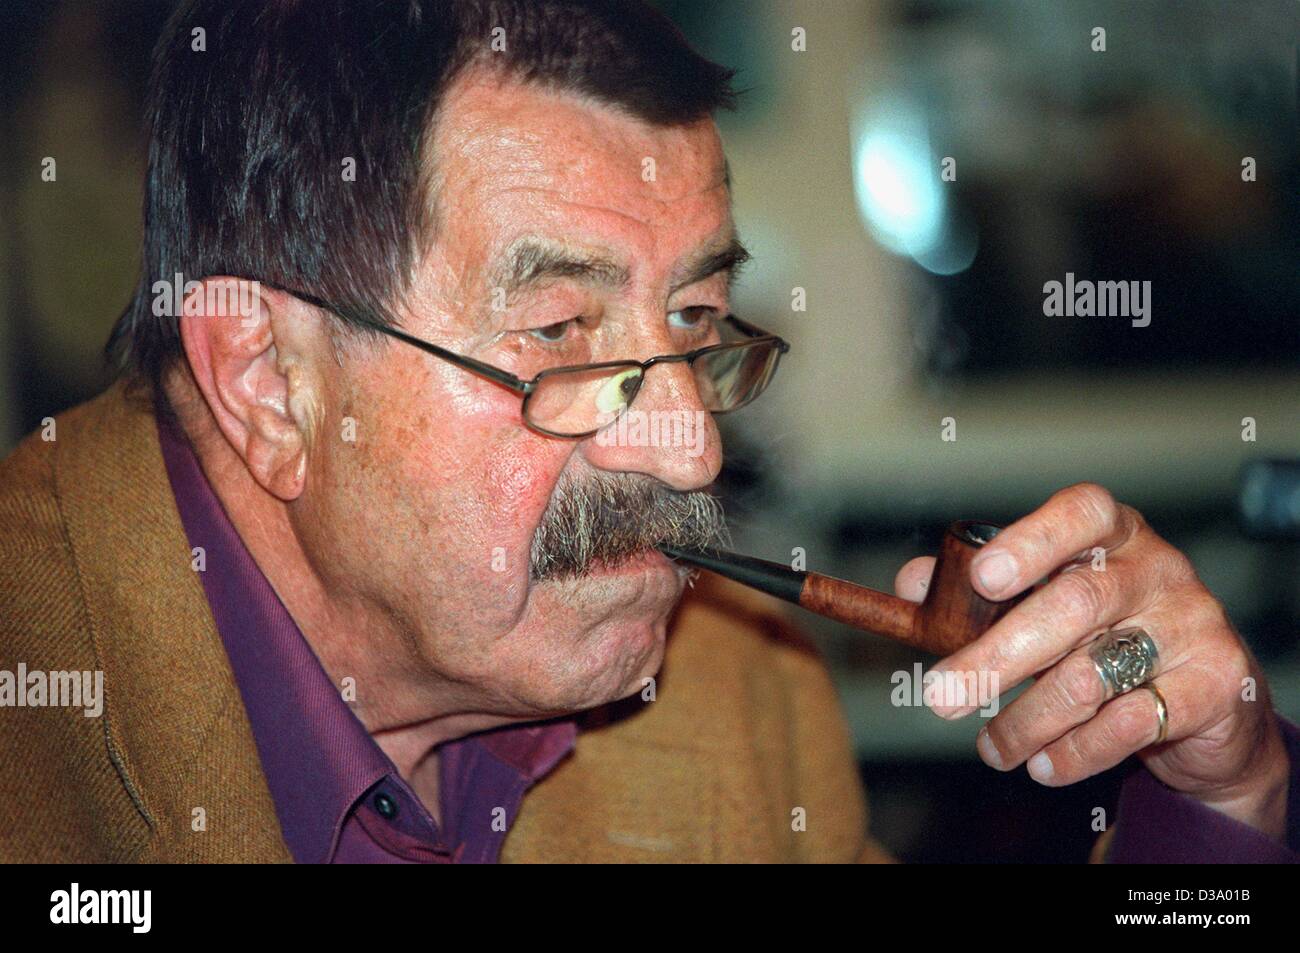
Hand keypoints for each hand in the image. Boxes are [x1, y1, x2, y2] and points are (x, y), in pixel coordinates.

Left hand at [894, 483, 1290, 839]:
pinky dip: (1075, 751)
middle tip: (942, 696)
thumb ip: (978, 592)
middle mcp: (1158, 568)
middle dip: (998, 656)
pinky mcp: (1215, 683)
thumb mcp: (1046, 602)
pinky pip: (1130, 723)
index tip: (982, 577)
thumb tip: (913, 584)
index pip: (1080, 512)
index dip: (1030, 541)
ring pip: (1093, 674)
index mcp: (1113, 533)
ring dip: (1026, 719)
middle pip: (1074, 604)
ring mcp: (1192, 623)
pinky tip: (1043, 765)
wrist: (1209, 703)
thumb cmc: (1105, 637)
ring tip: (991, 748)